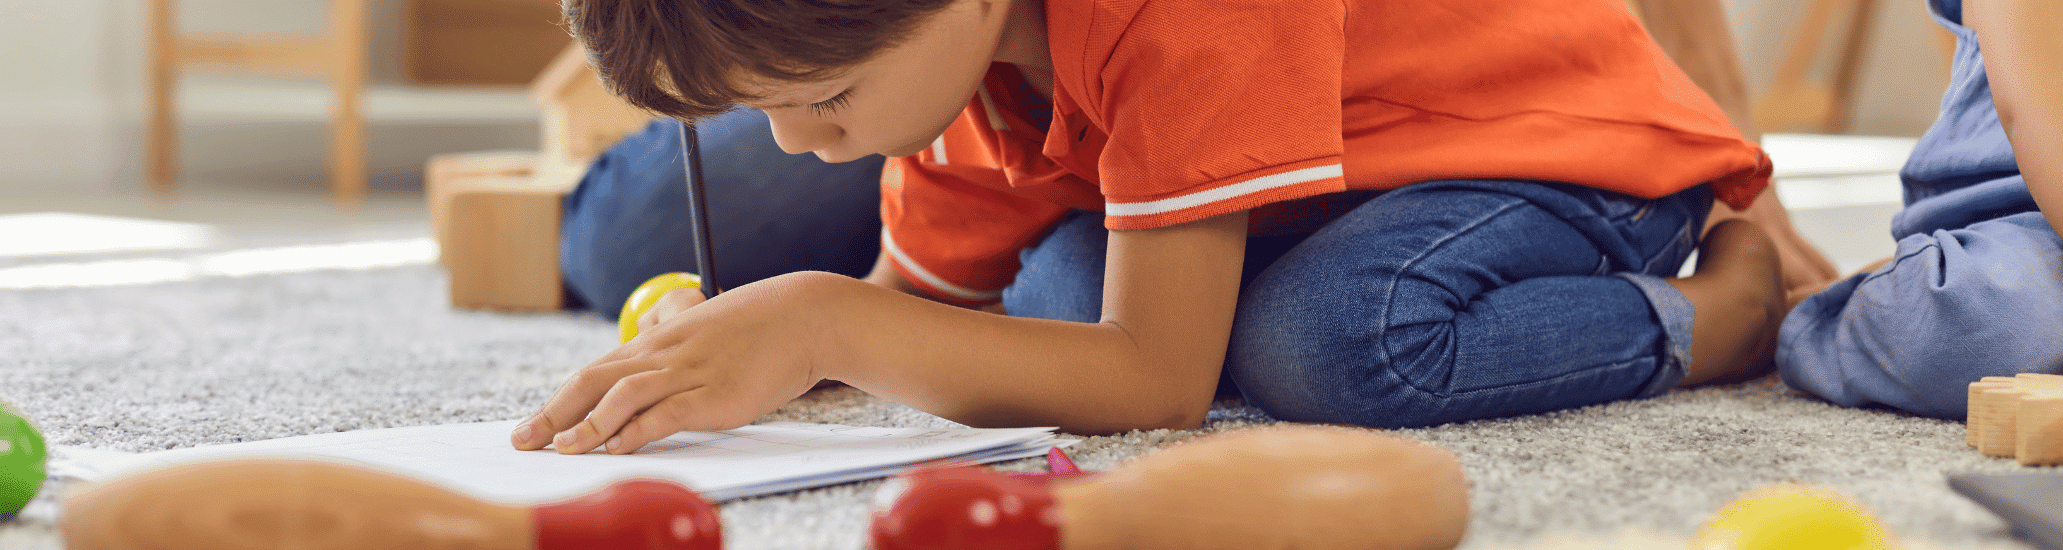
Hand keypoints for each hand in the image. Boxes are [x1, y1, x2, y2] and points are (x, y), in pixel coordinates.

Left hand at [512, 272, 843, 454]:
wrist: (803, 317)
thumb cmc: (757, 329)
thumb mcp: (703, 335)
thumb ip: (672, 352)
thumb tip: (649, 373)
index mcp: (657, 342)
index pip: (594, 372)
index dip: (558, 401)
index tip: (531, 426)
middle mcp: (664, 355)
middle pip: (594, 381)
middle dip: (553, 413)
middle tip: (521, 440)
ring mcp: (689, 373)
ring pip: (623, 396)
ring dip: (587, 424)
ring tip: (561, 449)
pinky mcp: (715, 394)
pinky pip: (667, 412)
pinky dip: (638, 430)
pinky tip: (618, 447)